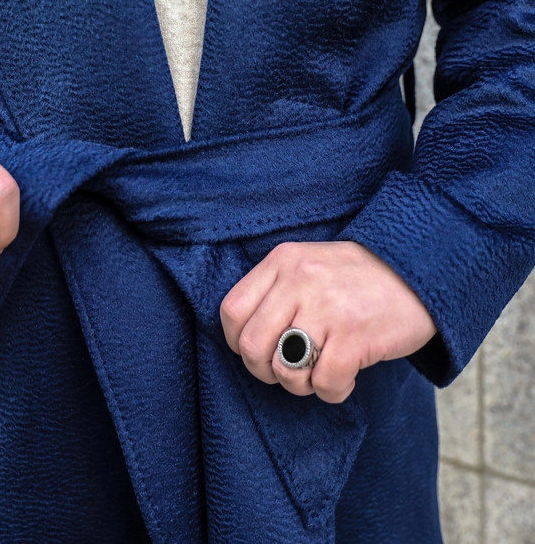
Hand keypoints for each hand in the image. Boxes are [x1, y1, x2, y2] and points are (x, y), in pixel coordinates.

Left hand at [219, 241, 436, 402]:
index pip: (231, 310)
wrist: (420, 268)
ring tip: (320, 372)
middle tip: (289, 369)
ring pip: (284, 370)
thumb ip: (275, 291)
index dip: (238, 341)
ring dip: (300, 384)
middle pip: (251, 346)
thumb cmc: (357, 276)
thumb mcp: (308, 264)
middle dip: (264, 371)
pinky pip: (325, 383)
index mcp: (282, 261)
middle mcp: (299, 280)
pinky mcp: (356, 335)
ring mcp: (327, 307)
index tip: (260, 349)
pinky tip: (346, 378)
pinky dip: (333, 391)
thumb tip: (245, 341)